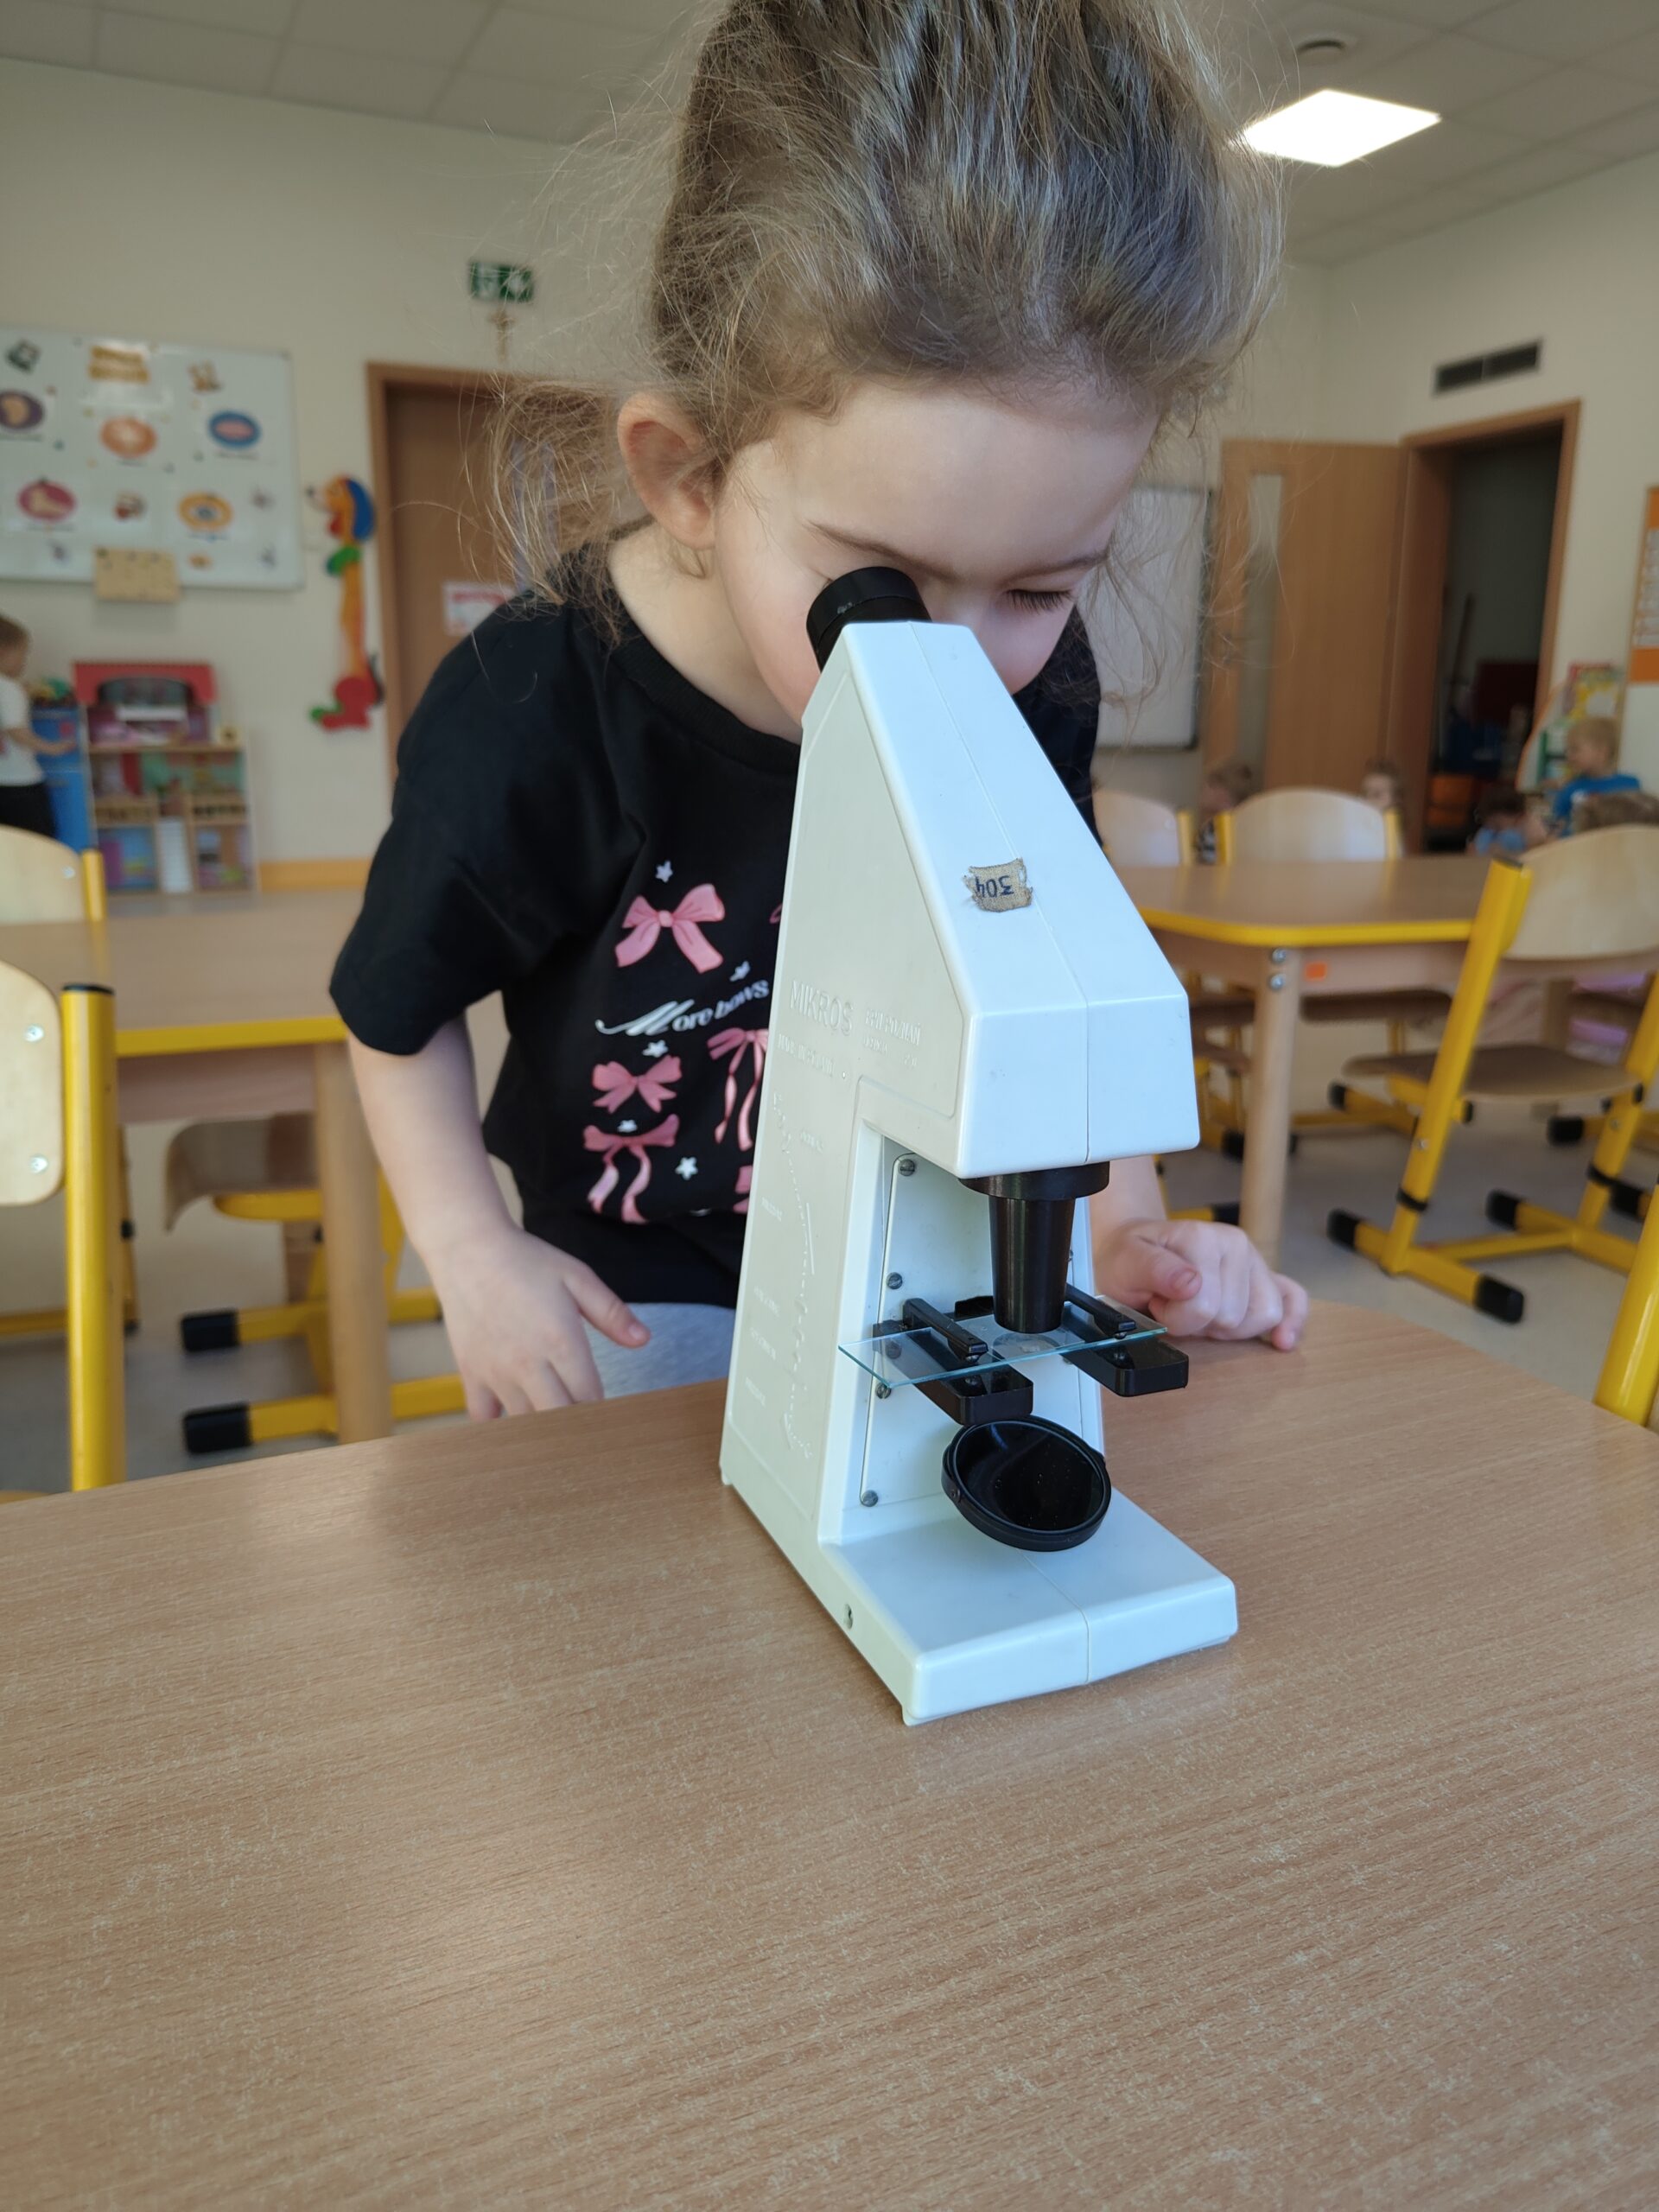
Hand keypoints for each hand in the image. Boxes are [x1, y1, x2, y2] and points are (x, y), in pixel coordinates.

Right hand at [426, 1222, 648, 1417]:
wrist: (468, 1249)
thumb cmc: (526, 1261)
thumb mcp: (577, 1277)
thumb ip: (612, 1313)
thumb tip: (643, 1340)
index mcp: (561, 1341)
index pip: (589, 1398)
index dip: (602, 1409)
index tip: (608, 1412)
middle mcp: (529, 1364)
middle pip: (559, 1419)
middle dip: (576, 1424)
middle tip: (585, 1421)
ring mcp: (496, 1372)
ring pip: (525, 1423)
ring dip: (542, 1424)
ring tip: (554, 1416)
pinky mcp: (471, 1374)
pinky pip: (484, 1418)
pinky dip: (499, 1423)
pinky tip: (513, 1410)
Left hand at [1094, 1217, 1306, 1350]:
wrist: (1135, 1248)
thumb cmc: (1130, 1259)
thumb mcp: (1125, 1263)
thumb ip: (1153, 1270)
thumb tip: (1191, 1283)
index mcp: (1201, 1237)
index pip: (1204, 1306)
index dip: (1176, 1319)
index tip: (1157, 1304)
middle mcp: (1235, 1244)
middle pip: (1234, 1317)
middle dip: (1199, 1324)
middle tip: (1174, 1306)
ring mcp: (1253, 1260)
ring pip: (1264, 1316)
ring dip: (1228, 1328)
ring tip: (1200, 1311)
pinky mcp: (1265, 1276)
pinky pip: (1294, 1299)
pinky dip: (1292, 1321)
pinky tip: (1281, 1340)